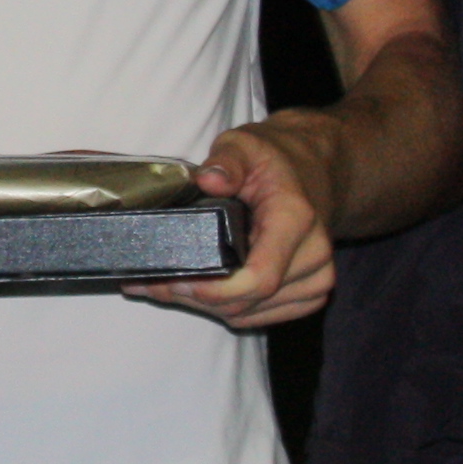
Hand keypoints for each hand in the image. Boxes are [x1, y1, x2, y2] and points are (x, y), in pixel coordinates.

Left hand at [128, 115, 343, 328]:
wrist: (315, 174)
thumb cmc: (274, 161)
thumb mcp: (246, 145)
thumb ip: (226, 160)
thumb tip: (208, 179)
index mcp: (296, 221)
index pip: (259, 278)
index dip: (214, 290)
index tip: (176, 280)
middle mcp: (312, 257)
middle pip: (246, 302)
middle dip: (192, 297)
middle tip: (147, 282)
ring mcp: (315, 281)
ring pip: (247, 315)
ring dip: (202, 306)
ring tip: (162, 284)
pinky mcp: (309, 296)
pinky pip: (257, 317)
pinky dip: (223, 309)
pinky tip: (194, 291)